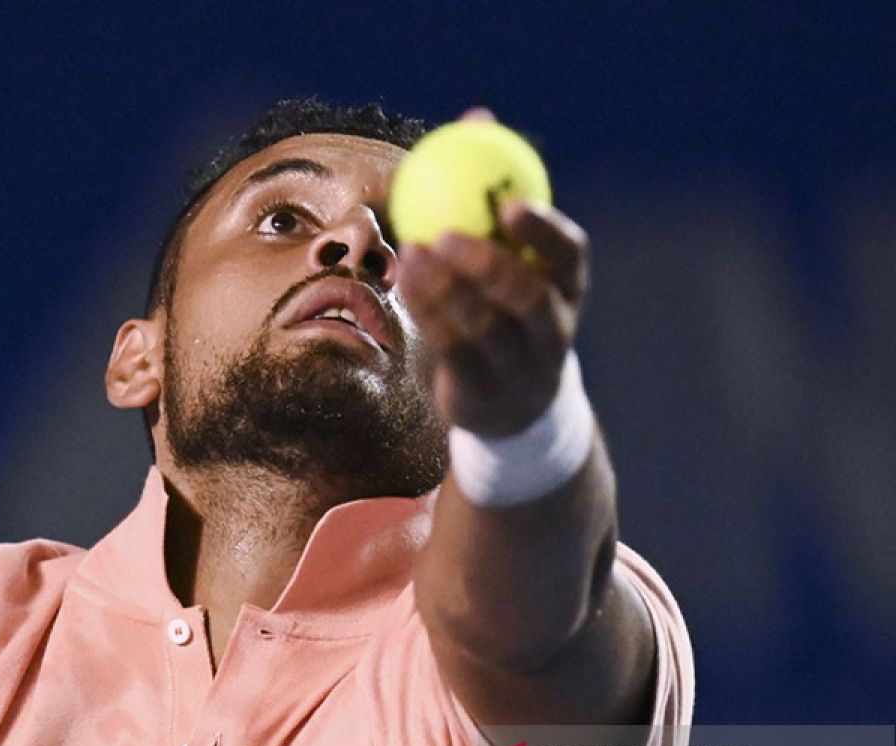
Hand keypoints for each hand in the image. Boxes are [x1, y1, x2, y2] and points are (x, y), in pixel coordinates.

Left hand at [394, 111, 589, 438]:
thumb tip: (477, 114)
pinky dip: (428, 313)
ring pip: (486, 327)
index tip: (509, 202)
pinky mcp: (484, 392)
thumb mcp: (503, 251)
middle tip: (447, 234)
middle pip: (531, 299)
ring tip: (412, 252)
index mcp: (567, 289)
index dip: (545, 231)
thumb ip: (490, 193)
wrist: (501, 399)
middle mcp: (553, 331)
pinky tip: (405, 280)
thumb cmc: (499, 302)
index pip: (570, 257)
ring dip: (445, 289)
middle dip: (490, 266)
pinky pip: (453, 349)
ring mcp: (520, 367)